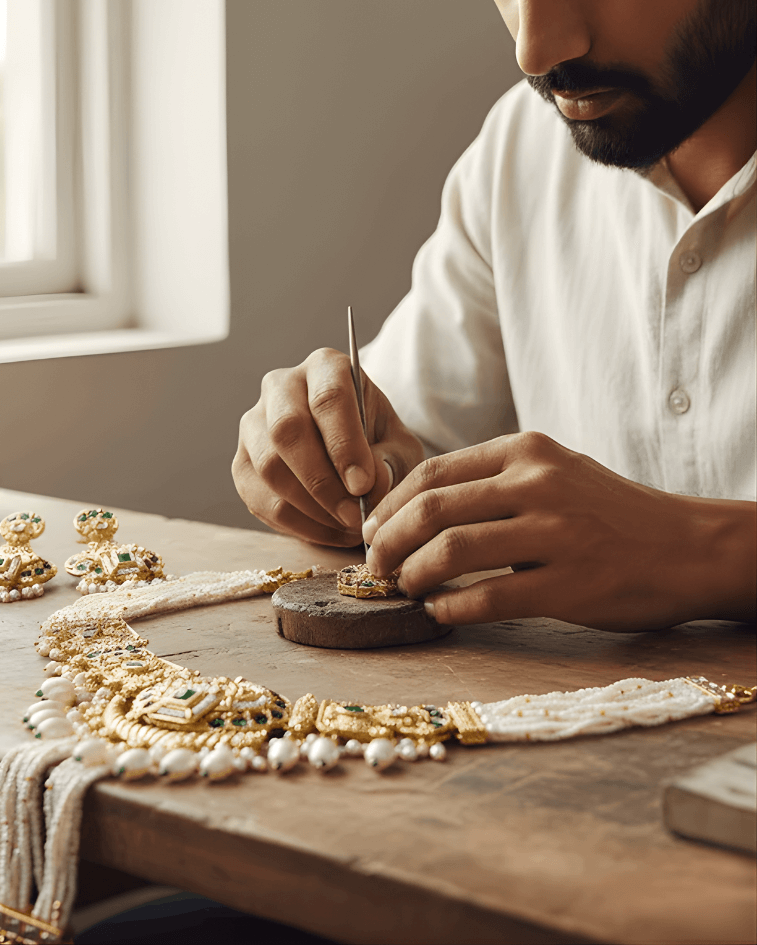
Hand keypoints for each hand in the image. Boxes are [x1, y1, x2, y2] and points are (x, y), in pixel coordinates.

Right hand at [233, 348, 424, 545]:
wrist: (352, 454)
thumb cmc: (378, 443)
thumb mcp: (398, 447)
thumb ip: (390, 463)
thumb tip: (370, 486)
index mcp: (325, 367)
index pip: (327, 399)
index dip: (344, 445)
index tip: (363, 485)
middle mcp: (280, 386)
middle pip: (287, 430)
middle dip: (321, 481)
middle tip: (353, 515)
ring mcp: (253, 423)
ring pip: (268, 466)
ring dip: (309, 506)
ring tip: (345, 526)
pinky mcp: (241, 462)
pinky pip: (258, 497)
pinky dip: (295, 523)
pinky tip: (326, 530)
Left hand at [363, 431, 756, 630]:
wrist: (690, 546)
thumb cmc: (609, 512)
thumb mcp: (553, 471)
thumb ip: (492, 481)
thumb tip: (415, 511)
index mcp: (526, 451)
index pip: (433, 472)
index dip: (391, 505)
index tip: (373, 529)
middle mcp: (537, 484)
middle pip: (432, 510)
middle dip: (389, 542)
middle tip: (375, 565)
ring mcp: (555, 533)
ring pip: (452, 551)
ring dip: (414, 575)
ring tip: (406, 588)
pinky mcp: (570, 585)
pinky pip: (488, 598)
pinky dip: (451, 607)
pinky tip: (440, 611)